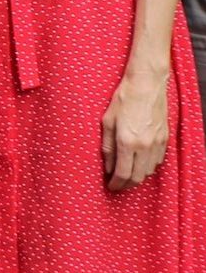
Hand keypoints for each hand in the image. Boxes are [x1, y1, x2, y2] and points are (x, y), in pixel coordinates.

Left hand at [102, 71, 169, 191]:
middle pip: (137, 177)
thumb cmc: (123, 99)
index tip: (110, 187)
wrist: (146, 85)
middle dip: (126, 185)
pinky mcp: (165, 140)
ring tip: (126, 174)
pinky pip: (157, 161)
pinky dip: (147, 166)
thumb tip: (107, 166)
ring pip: (148, 171)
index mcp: (127, 141)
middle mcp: (144, 146)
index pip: (123, 173)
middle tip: (117, 185)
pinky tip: (139, 163)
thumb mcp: (107, 121)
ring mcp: (157, 144)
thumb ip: (107, 146)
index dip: (116, 184)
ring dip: (137, 176)